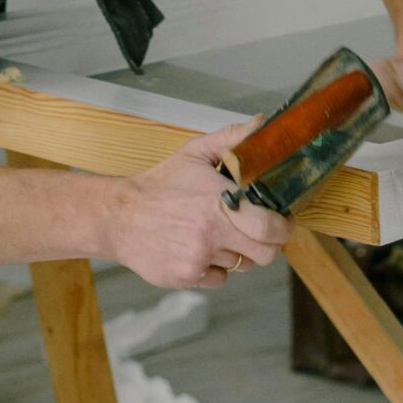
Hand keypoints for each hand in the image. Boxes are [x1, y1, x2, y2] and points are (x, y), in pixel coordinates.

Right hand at [103, 120, 291, 288]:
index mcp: (218, 201)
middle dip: (268, 244)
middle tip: (258, 231)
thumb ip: (232, 137)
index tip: (283, 219)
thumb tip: (263, 123)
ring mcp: (198, 258)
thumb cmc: (160, 184)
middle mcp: (211, 233)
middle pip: (265, 254)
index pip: (271, 226)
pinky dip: (214, 267)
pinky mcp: (187, 277)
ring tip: (215, 232)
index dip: (284, 226)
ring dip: (235, 251)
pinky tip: (197, 248)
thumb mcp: (194, 153)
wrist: (118, 216)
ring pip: (240, 264)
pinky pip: (218, 278)